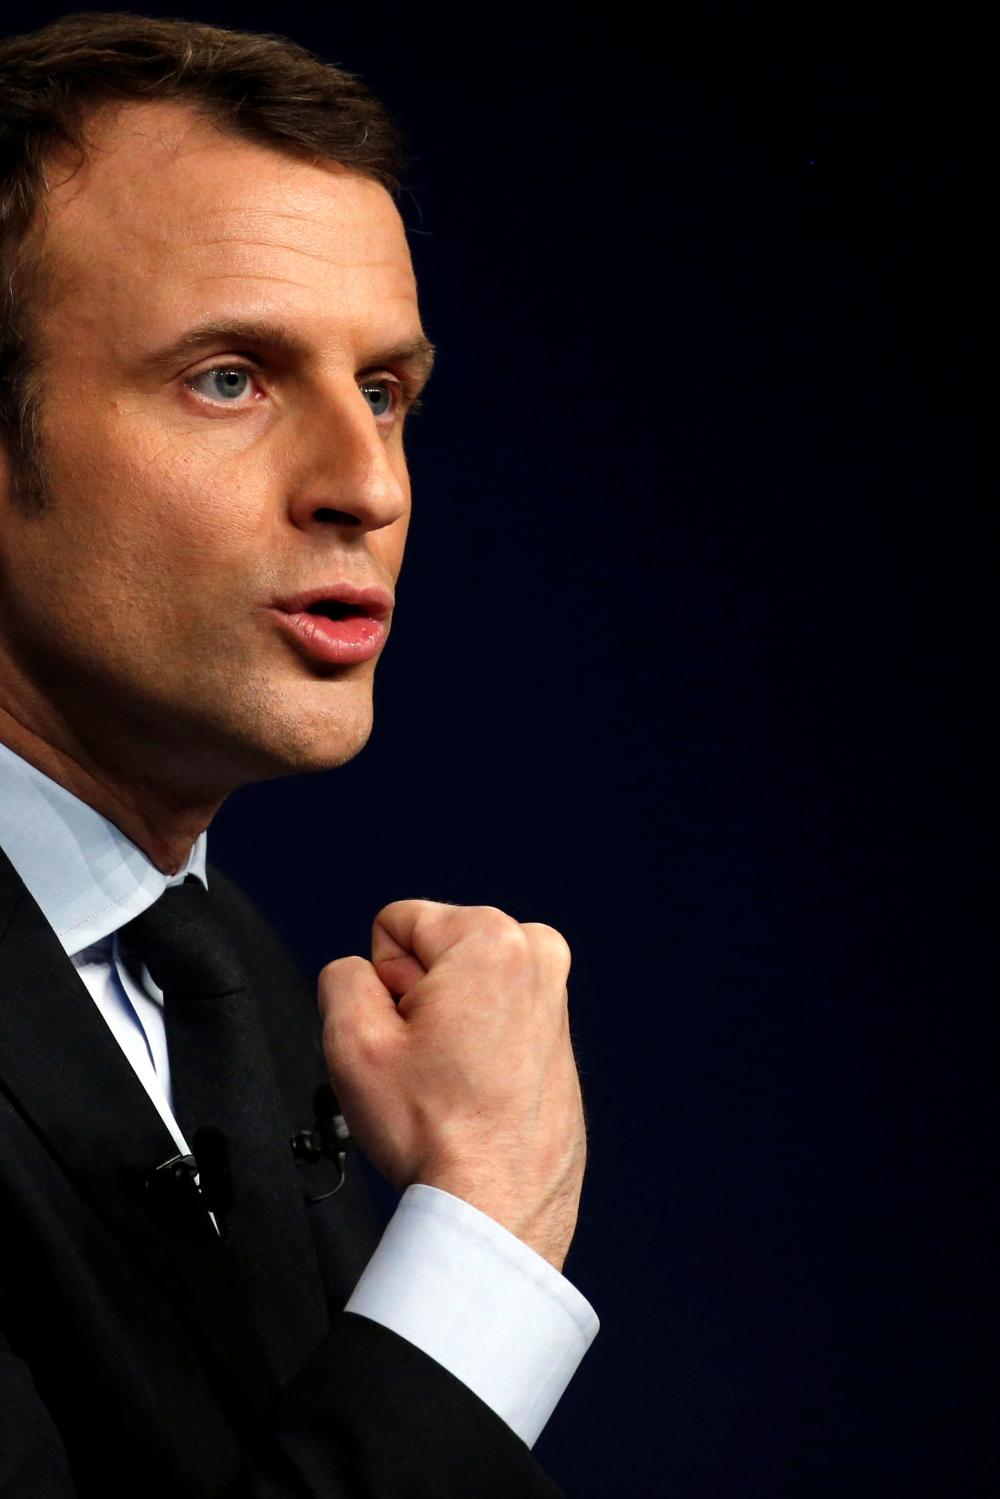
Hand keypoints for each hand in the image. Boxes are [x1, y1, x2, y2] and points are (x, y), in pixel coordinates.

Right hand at [318, 901, 585, 1271]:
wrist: (496, 1205)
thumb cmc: (435, 1131)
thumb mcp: (350, 1040)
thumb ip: (341, 976)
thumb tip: (362, 972)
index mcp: (491, 938)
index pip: (394, 925)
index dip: (382, 982)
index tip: (406, 1035)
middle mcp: (537, 953)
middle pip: (431, 951)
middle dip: (415, 999)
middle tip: (425, 1062)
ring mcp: (554, 995)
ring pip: (459, 986)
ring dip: (444, 1024)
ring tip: (451, 1078)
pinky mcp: (557, 1033)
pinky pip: (491, 1017)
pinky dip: (475, 1045)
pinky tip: (474, 1090)